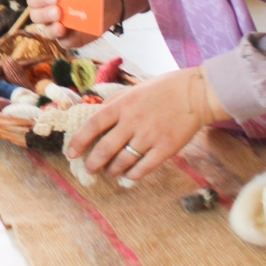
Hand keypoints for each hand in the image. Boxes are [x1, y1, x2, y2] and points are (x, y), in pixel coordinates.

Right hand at [26, 0, 95, 49]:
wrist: (105, 2)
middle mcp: (48, 11)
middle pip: (35, 16)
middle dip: (45, 14)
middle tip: (58, 12)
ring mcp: (57, 26)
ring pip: (47, 32)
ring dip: (52, 30)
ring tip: (62, 27)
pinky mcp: (69, 39)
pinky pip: (65, 42)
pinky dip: (69, 39)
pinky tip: (76, 34)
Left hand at [65, 67, 227, 182]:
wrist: (194, 93)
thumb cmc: (162, 89)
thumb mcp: (134, 90)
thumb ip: (115, 104)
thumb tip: (95, 117)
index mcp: (123, 104)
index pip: (94, 124)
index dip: (80, 140)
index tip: (71, 153)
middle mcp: (133, 121)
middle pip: (105, 148)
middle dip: (93, 162)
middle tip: (89, 169)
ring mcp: (149, 136)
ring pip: (123, 161)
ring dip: (112, 170)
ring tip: (109, 172)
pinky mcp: (165, 149)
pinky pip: (143, 168)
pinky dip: (132, 175)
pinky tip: (127, 176)